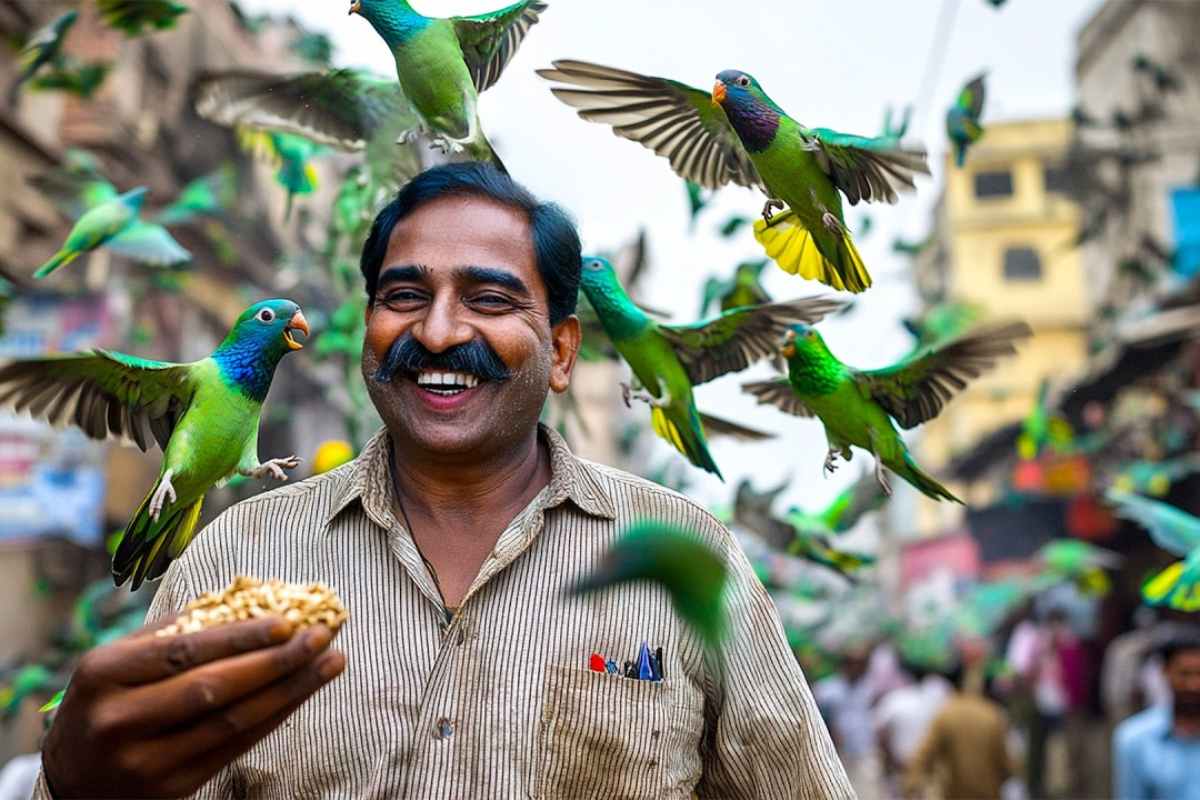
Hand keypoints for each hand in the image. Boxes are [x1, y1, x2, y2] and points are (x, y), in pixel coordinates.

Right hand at [42, 617, 345, 798]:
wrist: (70, 782)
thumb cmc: (105, 703)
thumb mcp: (117, 661)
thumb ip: (174, 631)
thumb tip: (249, 597)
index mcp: (104, 673)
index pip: (184, 651)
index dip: (240, 637)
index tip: (288, 619)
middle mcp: (119, 720)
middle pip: (213, 688)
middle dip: (276, 660)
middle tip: (322, 636)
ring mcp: (144, 762)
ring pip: (232, 722)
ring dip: (290, 690)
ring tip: (330, 662)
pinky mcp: (170, 789)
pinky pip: (234, 748)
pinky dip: (274, 717)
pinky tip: (302, 693)